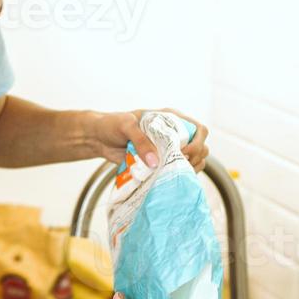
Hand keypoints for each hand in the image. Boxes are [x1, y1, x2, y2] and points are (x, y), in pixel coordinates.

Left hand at [90, 108, 209, 172]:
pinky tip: (168, 179)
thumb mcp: (126, 126)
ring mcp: (168, 151)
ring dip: (189, 170)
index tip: (184, 152)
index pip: (198, 129)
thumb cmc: (112, 125)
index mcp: (170, 119)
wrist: (98, 138)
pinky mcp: (159, 164)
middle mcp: (174, 135)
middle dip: (195, 159)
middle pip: (201, 148)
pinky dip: (176, 177)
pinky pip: (176, 172)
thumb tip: (155, 162)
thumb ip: (140, 141)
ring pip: (193, 162)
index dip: (198, 142)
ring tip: (173, 173)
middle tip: (179, 165)